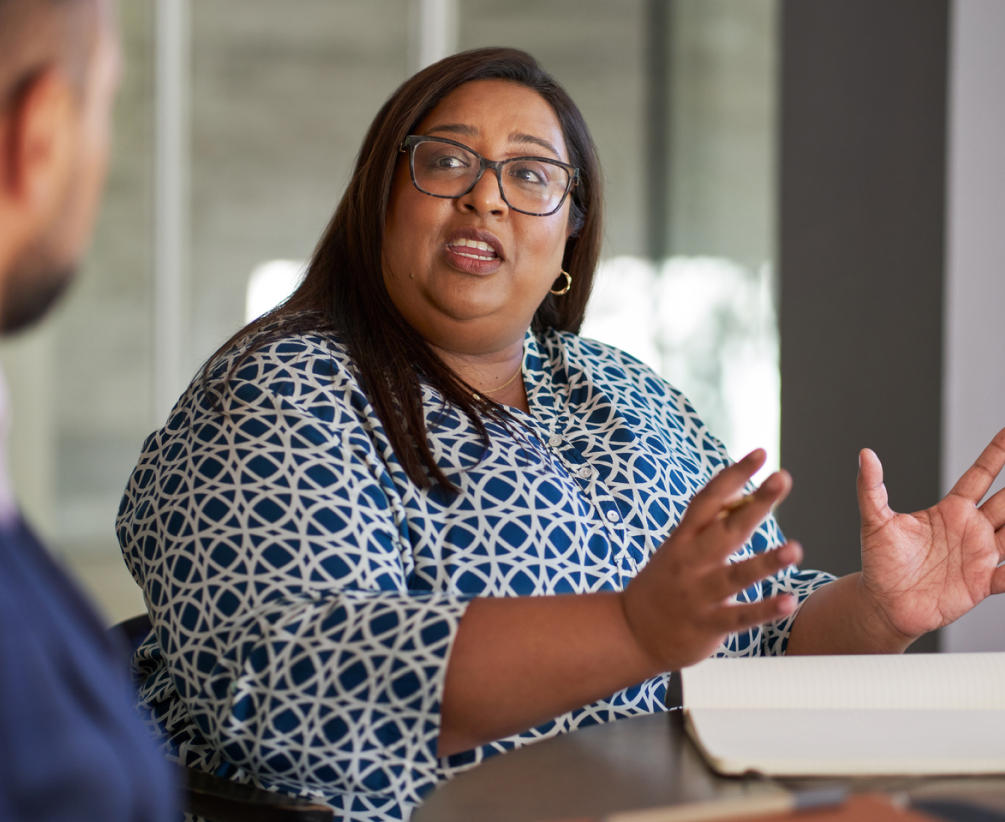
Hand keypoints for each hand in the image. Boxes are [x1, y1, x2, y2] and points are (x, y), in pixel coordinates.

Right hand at [621, 450, 801, 671]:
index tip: (759, 454)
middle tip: (782, 479)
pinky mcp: (707, 624)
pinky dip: (764, 610)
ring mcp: (698, 594)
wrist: (630, 633)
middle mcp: (690, 561)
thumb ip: (711, 526)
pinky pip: (740, 617)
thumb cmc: (663, 584)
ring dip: (766, 562)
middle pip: (726, 528)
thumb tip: (746, 496)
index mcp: (683, 539)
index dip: (733, 475)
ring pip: (735, 575)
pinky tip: (789, 601)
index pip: (708, 499)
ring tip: (795, 549)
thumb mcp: (679, 548)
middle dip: (756, 503)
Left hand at [857, 427, 1004, 641]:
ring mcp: (980, 556)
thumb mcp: (875, 522)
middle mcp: (971, 529)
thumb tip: (865, 454)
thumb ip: (871, 488)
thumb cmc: (880, 561)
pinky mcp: (982, 583)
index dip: (997, 454)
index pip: (980, 476)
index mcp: (950, 511)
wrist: (884, 602)